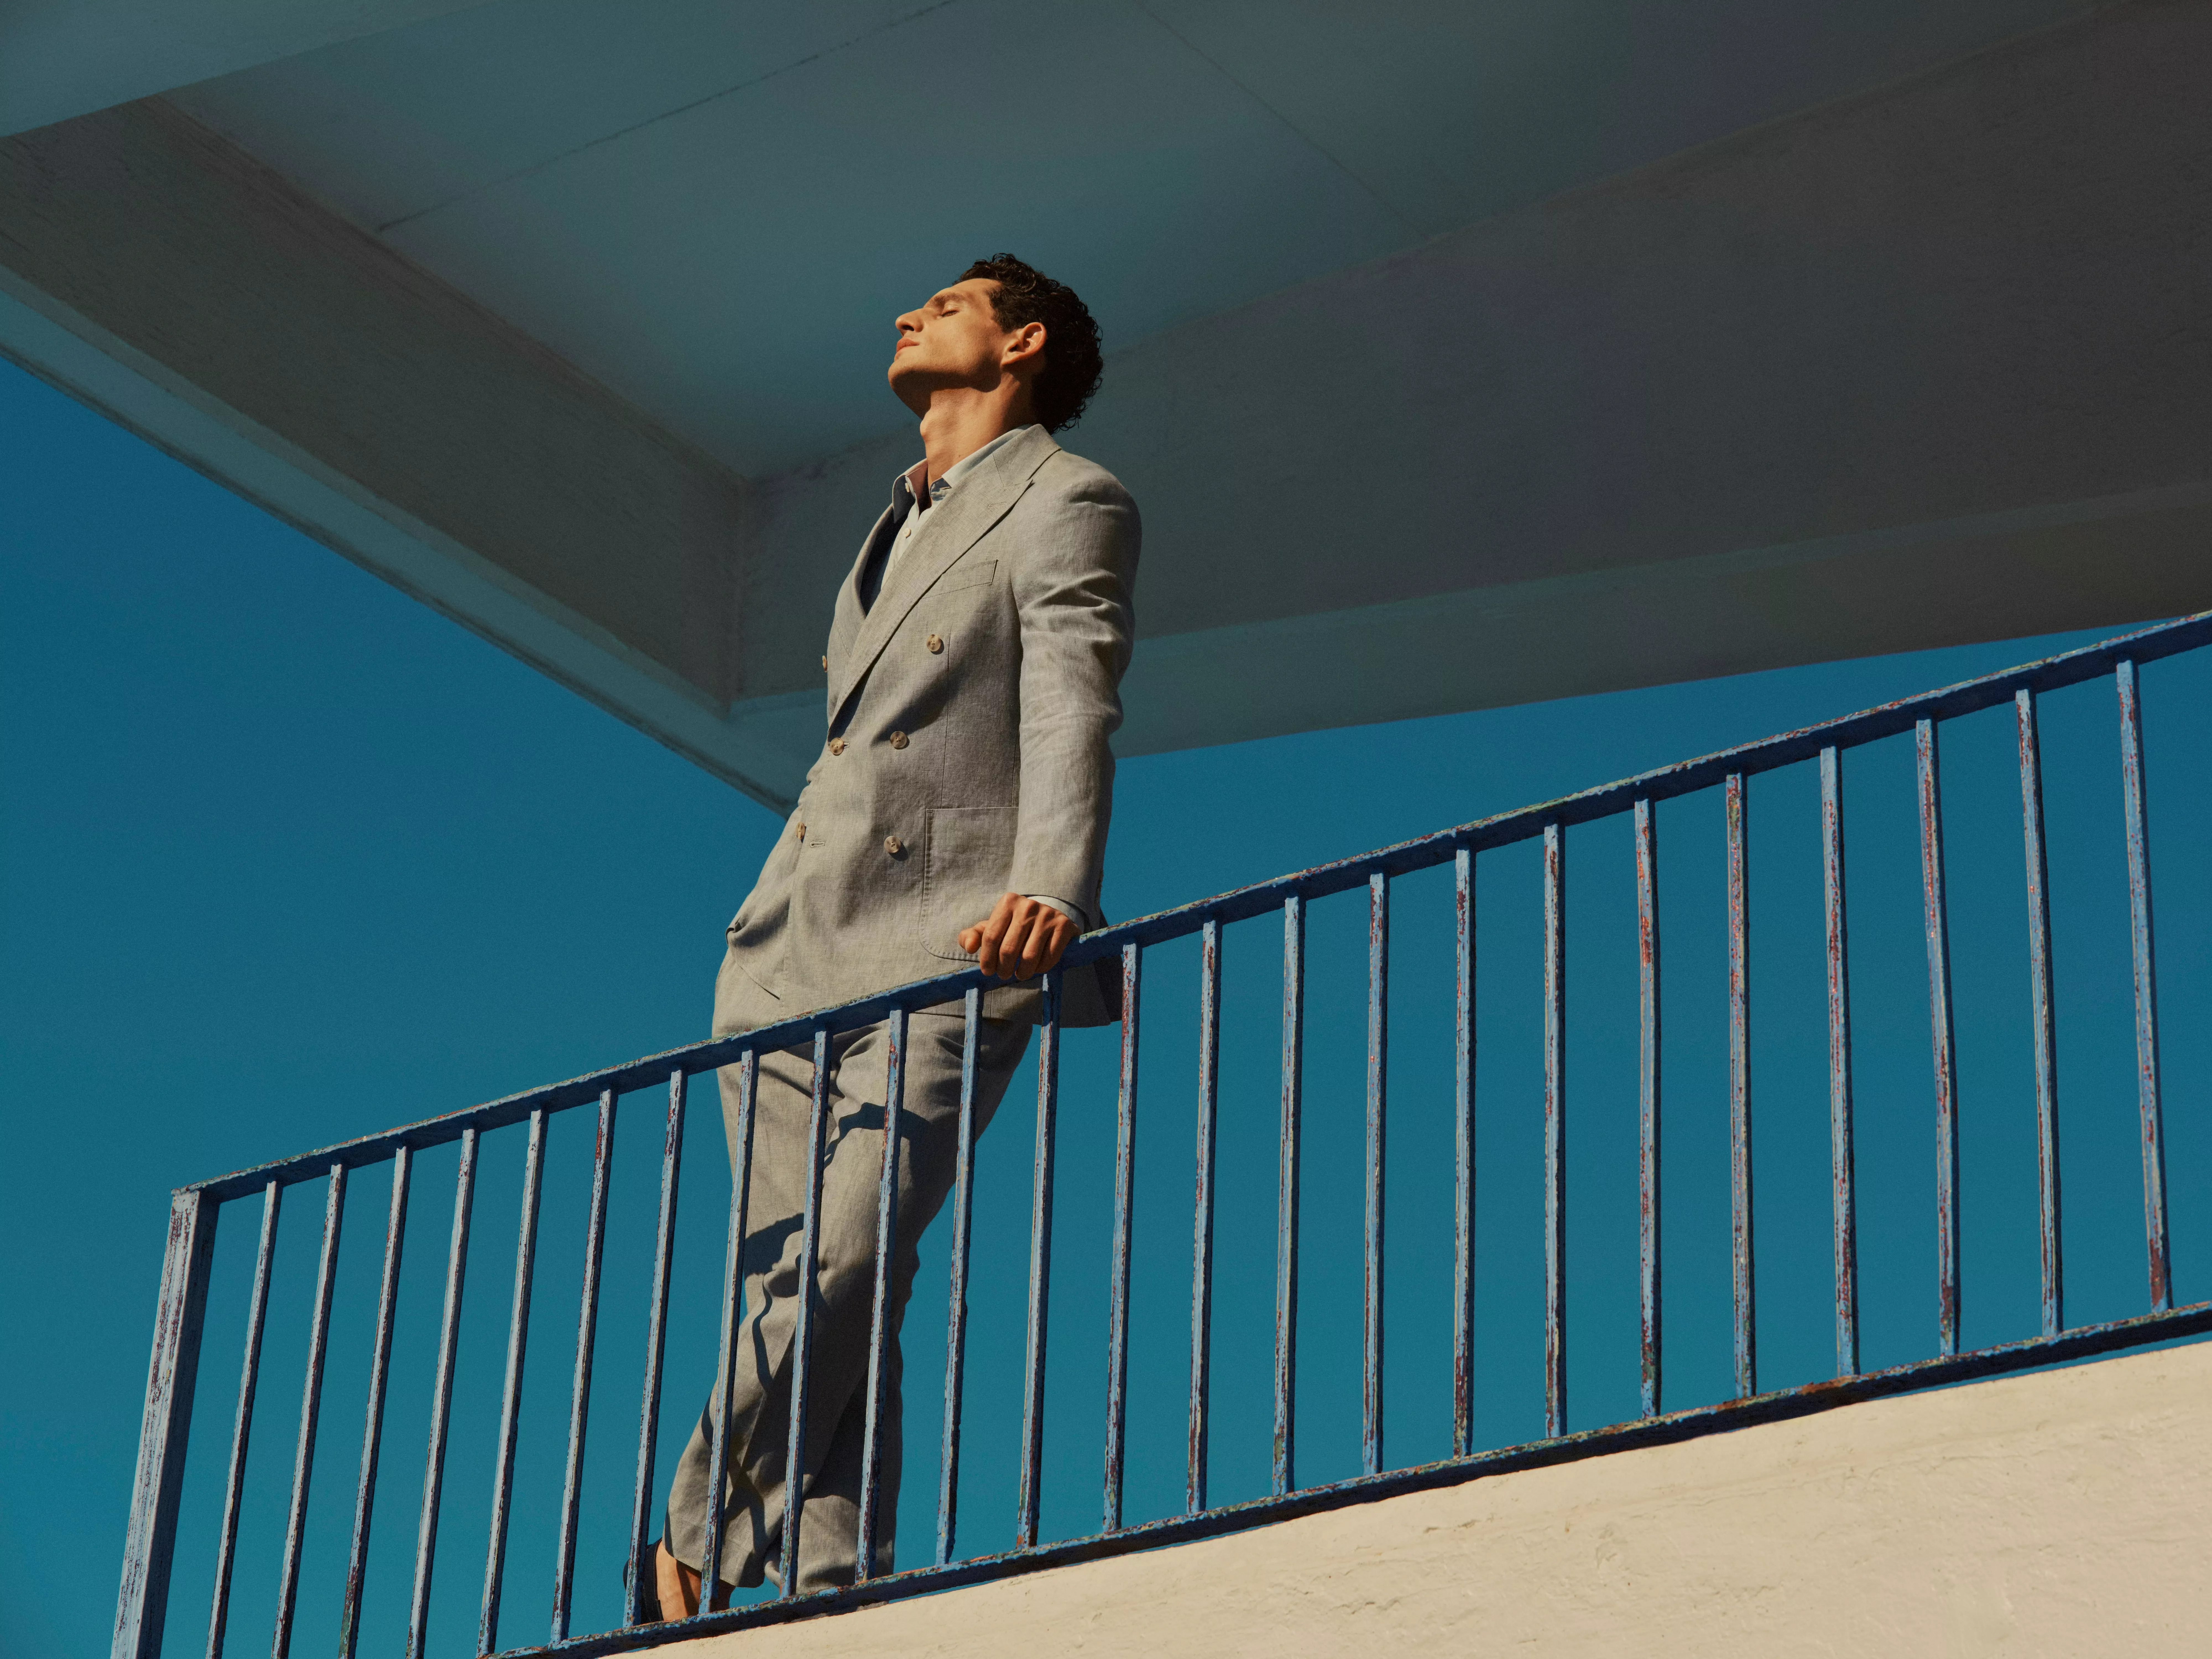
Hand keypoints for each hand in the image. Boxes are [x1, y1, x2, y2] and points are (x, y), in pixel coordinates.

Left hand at [960, 893, 1077, 980]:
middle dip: (1003, 968)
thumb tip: (969, 947)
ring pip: (1029, 956)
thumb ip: (974, 936)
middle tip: (1004, 974)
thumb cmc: (1015, 926)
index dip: (986, 959)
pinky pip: (1049, 957)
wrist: (1049, 919)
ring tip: (1020, 974)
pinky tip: (1037, 968)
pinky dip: (1041, 968)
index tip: (988, 971)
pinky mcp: (1063, 926)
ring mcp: (1048, 915)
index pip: (991, 937)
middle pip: (1008, 949)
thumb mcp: (993, 927)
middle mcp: (1028, 905)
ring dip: (1022, 972)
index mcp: (1008, 902)